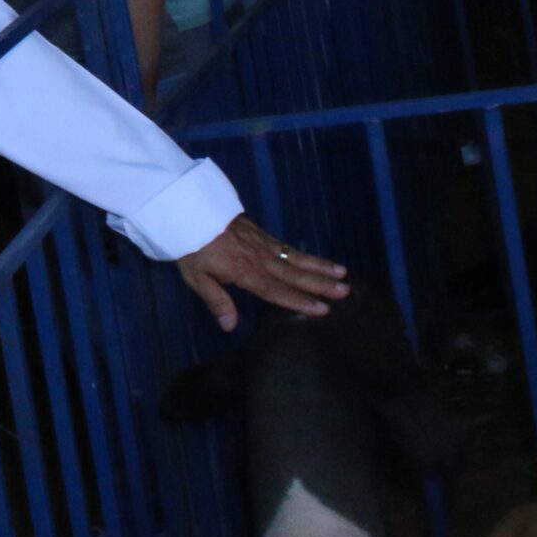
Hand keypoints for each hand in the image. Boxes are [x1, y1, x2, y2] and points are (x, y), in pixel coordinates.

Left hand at [176, 215, 348, 331]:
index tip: (323, 309)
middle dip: (321, 284)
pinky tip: (319, 261)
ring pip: (297, 258)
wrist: (190, 210)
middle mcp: (260, 258)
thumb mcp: (196, 277)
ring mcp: (264, 244)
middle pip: (294, 273)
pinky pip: (289, 247)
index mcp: (245, 271)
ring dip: (320, 267)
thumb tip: (230, 327)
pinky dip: (306, 255)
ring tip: (344, 274)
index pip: (276, 290)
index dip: (300, 301)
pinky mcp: (263, 235)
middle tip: (346, 291)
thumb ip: (216, 300)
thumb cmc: (191, 247)